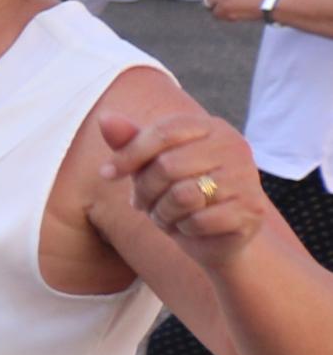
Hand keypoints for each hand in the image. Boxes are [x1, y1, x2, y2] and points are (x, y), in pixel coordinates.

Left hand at [103, 108, 274, 262]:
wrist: (217, 236)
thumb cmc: (179, 193)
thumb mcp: (150, 166)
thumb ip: (130, 142)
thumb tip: (104, 118)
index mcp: (212, 127)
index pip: (163, 132)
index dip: (128, 154)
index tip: (106, 174)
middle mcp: (234, 146)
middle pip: (167, 166)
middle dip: (144, 191)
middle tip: (144, 203)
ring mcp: (247, 178)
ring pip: (182, 196)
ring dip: (162, 213)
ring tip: (167, 215)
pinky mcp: (251, 210)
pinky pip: (199, 221)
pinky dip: (184, 229)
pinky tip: (189, 228)